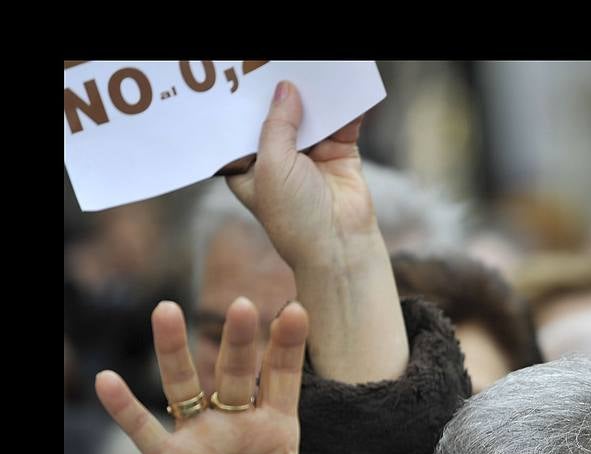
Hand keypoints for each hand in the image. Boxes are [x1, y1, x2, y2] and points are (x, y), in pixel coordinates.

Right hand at [94, 299, 405, 453]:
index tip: (296, 309)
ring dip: (174, 352)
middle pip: (236, 373)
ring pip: (184, 387)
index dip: (287, 346)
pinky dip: (125, 408)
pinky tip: (108, 380)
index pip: (283, 378)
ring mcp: (200, 438)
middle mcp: (237, 422)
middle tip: (243, 304)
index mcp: (277, 427)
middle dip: (240, 341)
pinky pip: (144, 430)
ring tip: (165, 310)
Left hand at [226, 80, 376, 265]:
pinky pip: (342, 124)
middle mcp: (279, 159)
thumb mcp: (272, 165)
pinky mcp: (340, 156)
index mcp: (250, 167)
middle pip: (278, 115)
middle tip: (274, 64)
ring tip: (310, 68)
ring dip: (313, 96)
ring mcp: (311, 156)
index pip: (243, 126)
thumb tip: (286, 89)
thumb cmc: (294, 216)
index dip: (243, 101)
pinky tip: (340, 86)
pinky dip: (344, 108)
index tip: (240, 74)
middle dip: (279, 92)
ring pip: (311, 116)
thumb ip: (277, 124)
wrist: (339, 246)